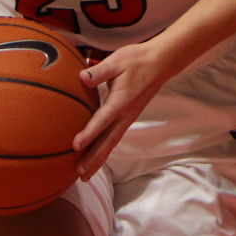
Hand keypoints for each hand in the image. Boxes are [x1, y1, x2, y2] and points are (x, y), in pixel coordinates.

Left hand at [74, 39, 177, 178]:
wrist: (159, 63)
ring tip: (84, 176)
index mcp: (120, 101)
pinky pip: (114, 138)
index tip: (75, 145)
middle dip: (93, 158)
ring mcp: (128, 118)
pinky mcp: (128, 118)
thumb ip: (99, 71)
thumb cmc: (137, 59)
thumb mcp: (117, 60)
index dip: (89, 133)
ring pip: (111, 143)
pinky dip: (104, 151)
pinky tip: (96, 159)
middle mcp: (125, 114)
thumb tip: (82, 77)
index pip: (102, 120)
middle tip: (79, 173)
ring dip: (98, 159)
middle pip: (107, 141)